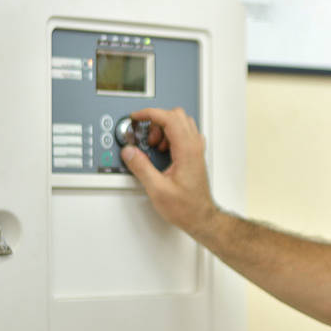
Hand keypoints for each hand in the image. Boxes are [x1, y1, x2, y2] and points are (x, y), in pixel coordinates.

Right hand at [120, 107, 217, 235]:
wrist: (201, 217)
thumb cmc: (186, 207)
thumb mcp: (157, 190)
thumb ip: (141, 168)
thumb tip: (129, 152)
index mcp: (187, 150)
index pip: (169, 118)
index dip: (150, 113)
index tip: (136, 117)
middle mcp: (194, 146)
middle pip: (176, 116)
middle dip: (156, 121)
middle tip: (146, 137)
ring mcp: (196, 149)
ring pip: (181, 123)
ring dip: (164, 128)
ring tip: (154, 147)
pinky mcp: (194, 155)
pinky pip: (183, 134)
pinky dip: (170, 135)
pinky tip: (162, 151)